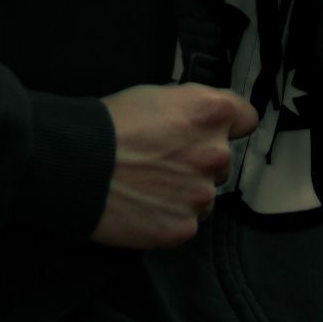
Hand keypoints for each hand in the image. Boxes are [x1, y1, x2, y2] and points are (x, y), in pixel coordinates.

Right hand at [91, 82, 259, 248]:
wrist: (76, 166)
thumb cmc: (109, 125)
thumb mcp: (158, 94)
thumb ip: (194, 105)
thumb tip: (208, 115)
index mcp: (211, 113)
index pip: (246, 118)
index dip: (229, 122)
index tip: (217, 129)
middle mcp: (214, 153)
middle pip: (223, 159)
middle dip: (200, 158)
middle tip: (164, 158)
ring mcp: (200, 194)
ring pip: (205, 193)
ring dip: (187, 190)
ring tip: (150, 183)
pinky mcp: (182, 227)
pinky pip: (188, 220)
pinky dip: (171, 214)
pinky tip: (146, 203)